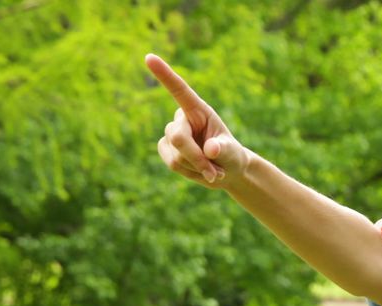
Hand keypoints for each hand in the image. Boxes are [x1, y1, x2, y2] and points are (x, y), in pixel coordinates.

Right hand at [145, 54, 251, 189]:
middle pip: (178, 137)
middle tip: (216, 172)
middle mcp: (181, 118)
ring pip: (176, 155)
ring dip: (197, 167)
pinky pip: (172, 164)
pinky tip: (200, 171)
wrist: (226, 170)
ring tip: (213, 170)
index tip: (149, 57)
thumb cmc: (230, 154)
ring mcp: (170, 134)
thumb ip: (224, 148)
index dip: (164, 74)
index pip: (178, 89)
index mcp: (197, 109)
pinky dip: (189, 172)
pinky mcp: (165, 149)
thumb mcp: (232, 151)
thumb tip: (211, 149)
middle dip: (196, 158)